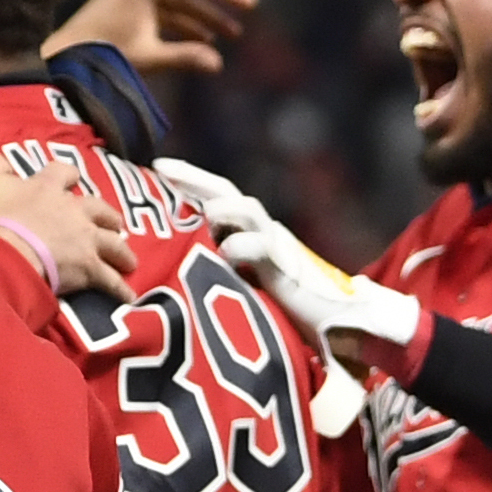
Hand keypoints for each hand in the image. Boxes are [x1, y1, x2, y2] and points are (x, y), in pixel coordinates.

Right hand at [0, 155, 139, 298]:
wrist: (4, 256)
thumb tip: (3, 163)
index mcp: (48, 187)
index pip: (64, 173)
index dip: (68, 177)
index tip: (70, 180)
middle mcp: (74, 211)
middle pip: (100, 210)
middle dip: (107, 217)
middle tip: (112, 225)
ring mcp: (85, 240)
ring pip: (113, 244)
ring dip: (122, 252)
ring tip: (128, 260)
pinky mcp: (88, 269)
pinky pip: (110, 280)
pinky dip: (120, 288)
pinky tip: (128, 295)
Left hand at [47, 0, 256, 80]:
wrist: (64, 61)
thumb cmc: (100, 57)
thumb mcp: (146, 57)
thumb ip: (183, 58)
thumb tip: (218, 65)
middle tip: (251, 7)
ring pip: (181, 0)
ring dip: (206, 15)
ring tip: (231, 36)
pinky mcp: (132, 11)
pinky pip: (167, 11)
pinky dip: (186, 25)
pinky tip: (205, 41)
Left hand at [149, 158, 424, 378]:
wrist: (335, 323)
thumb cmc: (280, 310)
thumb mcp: (237, 284)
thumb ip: (215, 268)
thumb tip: (173, 266)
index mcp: (248, 232)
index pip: (214, 196)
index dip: (187, 182)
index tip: (155, 167)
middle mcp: (262, 231)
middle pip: (227, 190)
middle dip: (194, 177)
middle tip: (161, 168)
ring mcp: (276, 246)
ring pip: (248, 209)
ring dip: (221, 207)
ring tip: (200, 214)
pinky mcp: (285, 269)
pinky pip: (261, 248)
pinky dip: (240, 247)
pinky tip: (223, 254)